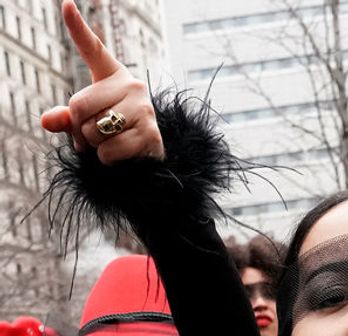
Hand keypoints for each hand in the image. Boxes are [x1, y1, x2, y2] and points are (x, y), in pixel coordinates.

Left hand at [40, 0, 162, 164]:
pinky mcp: (150, 134)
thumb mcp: (87, 121)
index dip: (78, 28)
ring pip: (94, 130)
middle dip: (79, 129)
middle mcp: (132, 86)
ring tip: (110, 144)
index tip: (65, 4)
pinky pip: (110, 149)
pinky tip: (122, 155)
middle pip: (79, 105)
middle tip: (93, 137)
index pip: (93, 49)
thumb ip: (65, 118)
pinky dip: (107, 159)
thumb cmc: (116, 133)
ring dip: (94, 146)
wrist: (150, 157)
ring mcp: (143, 109)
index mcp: (114, 76)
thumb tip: (48, 120)